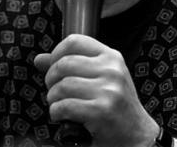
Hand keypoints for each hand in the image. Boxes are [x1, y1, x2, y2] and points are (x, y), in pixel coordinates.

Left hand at [34, 34, 158, 146]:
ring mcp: (109, 90)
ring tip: (58, 104)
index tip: (53, 66)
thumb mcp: (100, 78)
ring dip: (52, 98)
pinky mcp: (102, 111)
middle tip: (54, 90)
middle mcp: (112, 70)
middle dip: (51, 79)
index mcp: (111, 57)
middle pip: (64, 63)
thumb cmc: (115, 105)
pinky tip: (62, 116)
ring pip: (62, 86)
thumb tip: (40, 59)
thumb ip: (72, 66)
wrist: (136, 135)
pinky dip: (56, 112)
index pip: (74, 41)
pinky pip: (65, 106)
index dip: (56, 52)